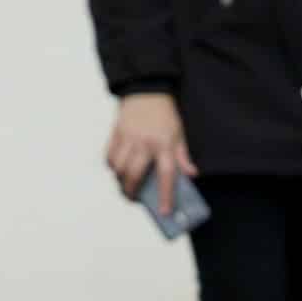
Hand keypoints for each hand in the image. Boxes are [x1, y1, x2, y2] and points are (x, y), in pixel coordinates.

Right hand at [105, 92, 197, 214]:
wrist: (147, 89)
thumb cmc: (165, 115)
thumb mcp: (179, 134)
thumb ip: (183, 156)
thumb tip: (191, 175)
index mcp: (164, 144)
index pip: (166, 174)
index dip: (166, 195)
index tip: (164, 211)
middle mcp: (145, 142)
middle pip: (134, 174)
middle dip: (132, 191)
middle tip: (133, 199)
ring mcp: (128, 137)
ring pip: (119, 168)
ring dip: (121, 180)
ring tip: (125, 185)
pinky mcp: (116, 133)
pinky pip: (109, 156)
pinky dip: (112, 167)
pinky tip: (117, 169)